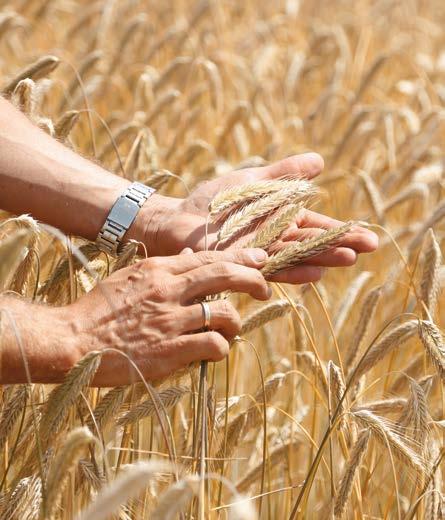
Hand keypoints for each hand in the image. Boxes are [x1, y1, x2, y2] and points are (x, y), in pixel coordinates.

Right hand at [63, 248, 269, 385]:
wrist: (72, 341)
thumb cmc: (97, 310)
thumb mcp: (129, 278)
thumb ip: (161, 269)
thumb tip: (190, 257)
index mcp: (158, 269)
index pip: (209, 257)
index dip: (240, 258)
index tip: (260, 261)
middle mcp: (168, 289)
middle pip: (224, 275)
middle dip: (253, 280)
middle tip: (265, 290)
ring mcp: (170, 319)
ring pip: (225, 314)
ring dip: (235, 324)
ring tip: (230, 331)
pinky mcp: (169, 349)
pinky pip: (212, 344)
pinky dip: (220, 348)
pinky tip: (214, 351)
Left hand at [132, 153, 377, 284]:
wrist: (178, 219)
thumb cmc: (214, 201)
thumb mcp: (253, 180)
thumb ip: (284, 174)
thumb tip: (320, 160)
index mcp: (281, 222)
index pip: (316, 227)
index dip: (341, 231)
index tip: (367, 235)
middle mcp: (275, 242)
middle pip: (312, 245)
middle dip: (340, 245)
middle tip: (369, 247)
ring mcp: (259, 256)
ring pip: (296, 259)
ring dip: (321, 259)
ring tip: (347, 258)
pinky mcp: (240, 266)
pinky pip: (268, 269)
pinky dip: (289, 271)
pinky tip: (310, 272)